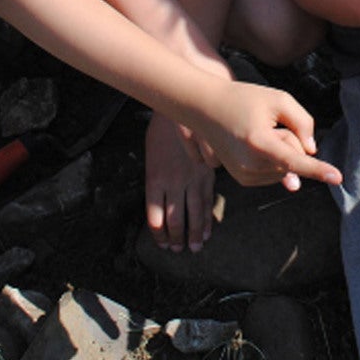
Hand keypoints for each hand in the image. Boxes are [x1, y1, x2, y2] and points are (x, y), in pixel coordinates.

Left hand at [144, 115, 215, 251]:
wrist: (183, 109)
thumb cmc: (162, 130)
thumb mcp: (151, 155)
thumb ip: (156, 180)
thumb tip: (161, 202)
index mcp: (154, 180)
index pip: (155, 217)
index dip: (159, 234)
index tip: (162, 243)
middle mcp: (173, 184)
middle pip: (174, 220)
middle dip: (176, 238)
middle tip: (177, 250)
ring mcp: (192, 180)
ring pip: (193, 214)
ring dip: (193, 234)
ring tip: (194, 247)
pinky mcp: (207, 175)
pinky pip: (207, 201)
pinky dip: (207, 219)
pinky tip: (207, 231)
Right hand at [196, 82, 341, 190]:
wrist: (206, 108)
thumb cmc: (243, 99)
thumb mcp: (278, 99)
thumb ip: (302, 122)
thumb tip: (312, 151)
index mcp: (259, 143)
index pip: (295, 159)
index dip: (318, 169)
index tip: (338, 178)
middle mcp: (250, 165)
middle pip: (294, 159)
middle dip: (291, 141)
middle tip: (268, 123)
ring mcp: (245, 175)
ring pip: (286, 168)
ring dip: (281, 150)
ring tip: (258, 133)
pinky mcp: (244, 179)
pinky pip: (275, 172)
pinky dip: (273, 158)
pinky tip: (256, 143)